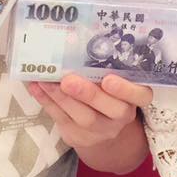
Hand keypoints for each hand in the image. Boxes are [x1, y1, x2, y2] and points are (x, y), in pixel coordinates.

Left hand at [28, 72, 151, 149]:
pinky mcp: (78, 136)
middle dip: (88, 94)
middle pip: (110, 109)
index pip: (140, 95)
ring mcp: (100, 130)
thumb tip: (77, 39)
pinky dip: (47, 102)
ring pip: (83, 117)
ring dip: (61, 97)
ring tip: (44, 80)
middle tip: (68, 81)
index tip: (109, 79)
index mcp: (134, 98)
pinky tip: (35, 87)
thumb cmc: (107, 92)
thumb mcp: (115, 81)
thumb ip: (105, 67)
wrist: (100, 129)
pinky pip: (61, 119)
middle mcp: (121, 116)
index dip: (125, 89)